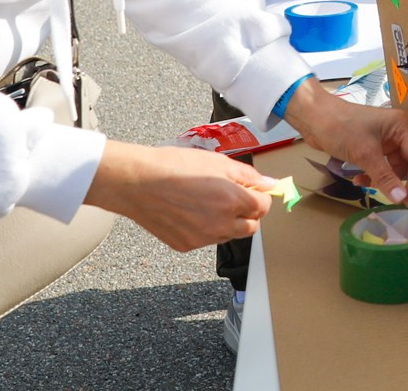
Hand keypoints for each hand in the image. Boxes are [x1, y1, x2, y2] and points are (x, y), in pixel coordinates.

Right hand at [85, 141, 269, 251]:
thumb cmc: (174, 166)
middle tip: (236, 197)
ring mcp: (202, 239)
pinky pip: (206, 240)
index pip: (263, 207)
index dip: (262, 197)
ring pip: (228, 235)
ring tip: (208, 201)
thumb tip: (268, 184)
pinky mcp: (186, 246)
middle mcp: (220, 224)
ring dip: (228, 222)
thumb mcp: (217, 161)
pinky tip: (191, 211)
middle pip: (250, 227)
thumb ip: (247, 175)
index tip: (256, 191)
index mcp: (232, 201)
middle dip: (249, 214)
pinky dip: (206, 229)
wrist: (138, 183)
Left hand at [286, 83, 407, 205]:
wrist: (313, 116)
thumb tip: (401, 199)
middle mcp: (395, 132)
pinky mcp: (369, 146)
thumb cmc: (342, 128)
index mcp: (401, 126)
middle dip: (397, 180)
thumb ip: (385, 178)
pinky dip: (371, 174)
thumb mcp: (365, 154)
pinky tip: (357, 179)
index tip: (407, 199)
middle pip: (407, 162)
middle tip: (392, 199)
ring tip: (366, 185)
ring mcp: (382, 139)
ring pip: (391, 166)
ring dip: (381, 179)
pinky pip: (378, 165)